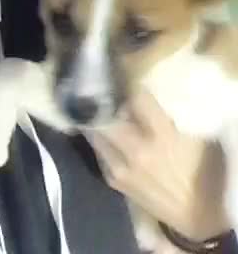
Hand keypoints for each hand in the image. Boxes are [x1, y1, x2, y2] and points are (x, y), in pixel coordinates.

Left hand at [87, 90, 229, 240]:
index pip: (135, 98)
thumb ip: (163, 117)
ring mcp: (120, 166)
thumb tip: (139, 100)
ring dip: (95, 119)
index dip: (131, 86)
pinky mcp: (113, 180)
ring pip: (94, 132)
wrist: (199, 216)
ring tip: (96, 109)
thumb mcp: (191, 138)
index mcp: (161, 136)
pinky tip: (101, 132)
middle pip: (105, 113)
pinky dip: (99, 139)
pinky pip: (98, 151)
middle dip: (104, 101)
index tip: (127, 80)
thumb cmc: (202, 172)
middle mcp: (136, 150)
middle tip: (103, 93)